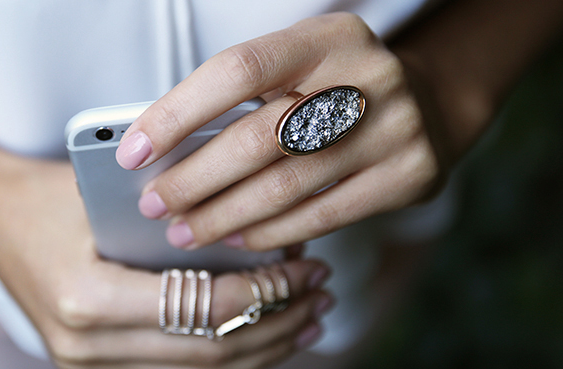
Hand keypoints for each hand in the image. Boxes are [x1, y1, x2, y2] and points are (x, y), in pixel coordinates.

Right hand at [0, 155, 333, 367]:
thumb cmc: (49, 196)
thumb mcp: (108, 192)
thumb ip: (178, 218)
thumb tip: (264, 236)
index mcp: (89, 300)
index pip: (203, 309)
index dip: (267, 293)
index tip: (307, 269)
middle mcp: (85, 346)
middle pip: (210, 353)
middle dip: (277, 325)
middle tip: (320, 295)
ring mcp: (86, 364)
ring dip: (262, 348)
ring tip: (307, 319)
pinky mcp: (93, 366)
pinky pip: (177, 368)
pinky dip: (226, 354)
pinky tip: (262, 336)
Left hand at [116, 12, 446, 250]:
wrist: (429, 104)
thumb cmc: (333, 88)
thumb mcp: (297, 70)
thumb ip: (244, 101)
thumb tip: (164, 156)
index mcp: (324, 37)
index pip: (236, 70)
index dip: (177, 113)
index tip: (132, 151)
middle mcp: (366, 76)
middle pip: (258, 137)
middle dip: (195, 179)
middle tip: (152, 205)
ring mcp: (395, 127)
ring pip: (288, 184)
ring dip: (225, 215)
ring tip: (183, 232)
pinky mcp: (410, 176)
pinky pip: (324, 215)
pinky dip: (272, 232)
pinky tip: (237, 240)